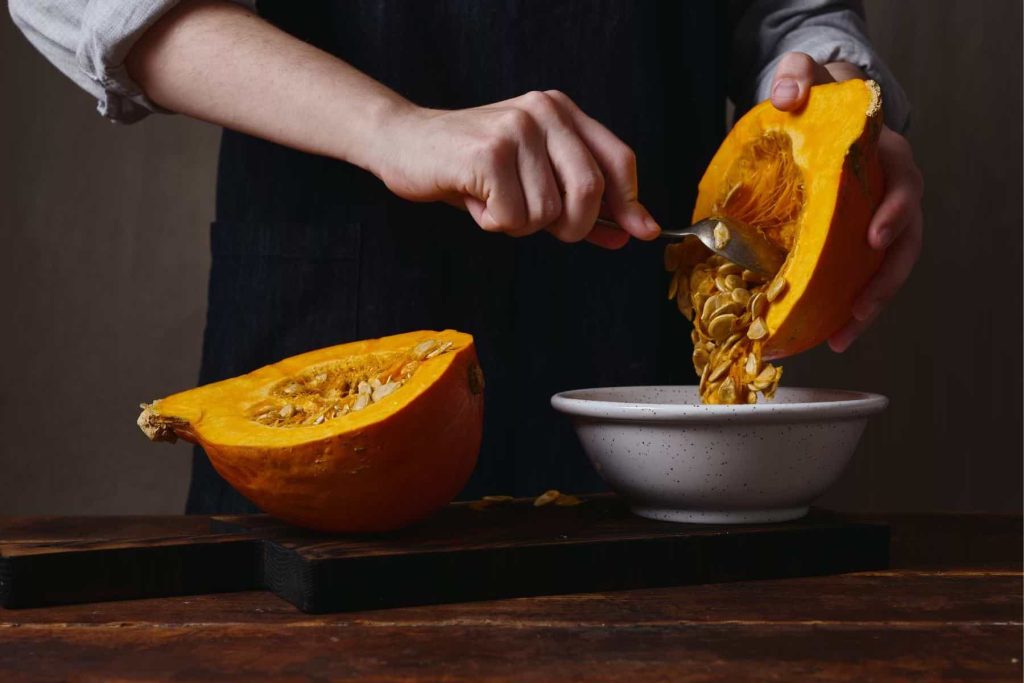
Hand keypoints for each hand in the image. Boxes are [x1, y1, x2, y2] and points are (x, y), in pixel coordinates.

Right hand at [373, 90, 659, 248]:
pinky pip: (513, 217)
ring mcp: (517, 129)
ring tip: (493, 200)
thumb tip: (631, 232)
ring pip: (548, 213)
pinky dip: (493, 223)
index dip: (630, 203)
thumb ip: (581, 203)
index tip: (639, 232)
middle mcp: (544, 111)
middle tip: (533, 222)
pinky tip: (475, 200)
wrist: (404, 142)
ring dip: (519, 224)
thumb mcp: (531, 178)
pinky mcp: (489, 153)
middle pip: (590, 191)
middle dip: (570, 226)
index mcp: (561, 111)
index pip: (618, 161)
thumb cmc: (469, 165)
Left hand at [768, 52, 923, 351]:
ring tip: (840, 336)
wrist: (818, 112)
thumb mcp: (806, 77)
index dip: (893, 212)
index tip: (873, 238)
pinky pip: (859, 278)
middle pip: (904, 241)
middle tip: (860, 309)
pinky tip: (823, 335)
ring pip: (887, 269)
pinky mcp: (854, 243)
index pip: (902, 182)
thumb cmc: (816, 100)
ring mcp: (875, 221)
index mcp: (883, 155)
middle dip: (884, 280)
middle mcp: (889, 193)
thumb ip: (797, 76)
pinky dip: (844, 307)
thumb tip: (786, 97)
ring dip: (868, 306)